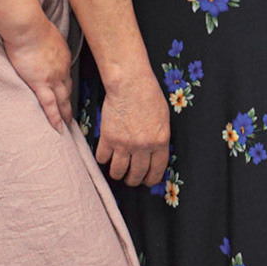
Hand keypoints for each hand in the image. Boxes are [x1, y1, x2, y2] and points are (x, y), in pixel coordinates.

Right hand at [3, 16, 73, 131]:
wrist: (28, 28)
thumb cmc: (33, 27)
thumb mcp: (46, 34)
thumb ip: (47, 43)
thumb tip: (43, 42)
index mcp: (63, 57)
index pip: (67, 75)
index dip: (68, 86)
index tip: (68, 93)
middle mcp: (62, 69)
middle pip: (68, 89)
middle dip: (70, 101)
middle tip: (73, 113)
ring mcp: (53, 78)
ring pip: (62, 100)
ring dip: (66, 113)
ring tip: (68, 125)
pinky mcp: (40, 83)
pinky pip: (49, 105)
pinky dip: (55, 118)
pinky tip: (58, 128)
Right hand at [96, 67, 171, 186]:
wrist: (131, 84)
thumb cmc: (149, 96)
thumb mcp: (164, 119)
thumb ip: (160, 138)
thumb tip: (156, 154)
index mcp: (160, 141)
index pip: (156, 170)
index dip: (151, 179)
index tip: (147, 181)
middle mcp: (143, 146)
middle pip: (136, 175)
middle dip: (133, 180)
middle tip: (131, 178)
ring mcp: (124, 144)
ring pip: (118, 172)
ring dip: (118, 174)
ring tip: (118, 171)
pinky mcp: (108, 138)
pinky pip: (102, 158)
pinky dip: (103, 159)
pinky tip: (106, 155)